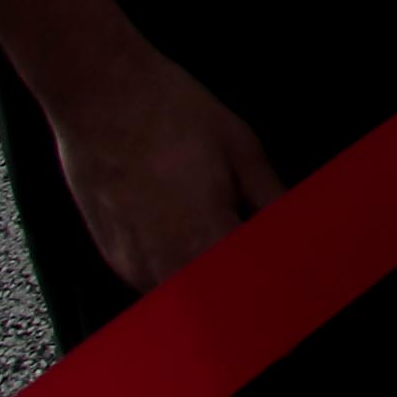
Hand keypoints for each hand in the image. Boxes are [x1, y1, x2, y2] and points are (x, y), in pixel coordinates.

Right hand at [44, 41, 283, 291]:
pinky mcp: (112, 257)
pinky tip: (194, 237)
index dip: (274, 281)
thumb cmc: (169, 111)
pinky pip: (155, 285)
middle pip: (213, 303)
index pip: (249, 285)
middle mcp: (163, 264)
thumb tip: (295, 226)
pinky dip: (182, 272)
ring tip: (227, 238)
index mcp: (204, 240)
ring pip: (184, 297)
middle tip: (256, 245)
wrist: (101, 93)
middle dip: (241, 283)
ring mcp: (132, 265)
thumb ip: (272, 202)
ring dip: (211, 280)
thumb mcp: (243, 151)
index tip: (292, 274)